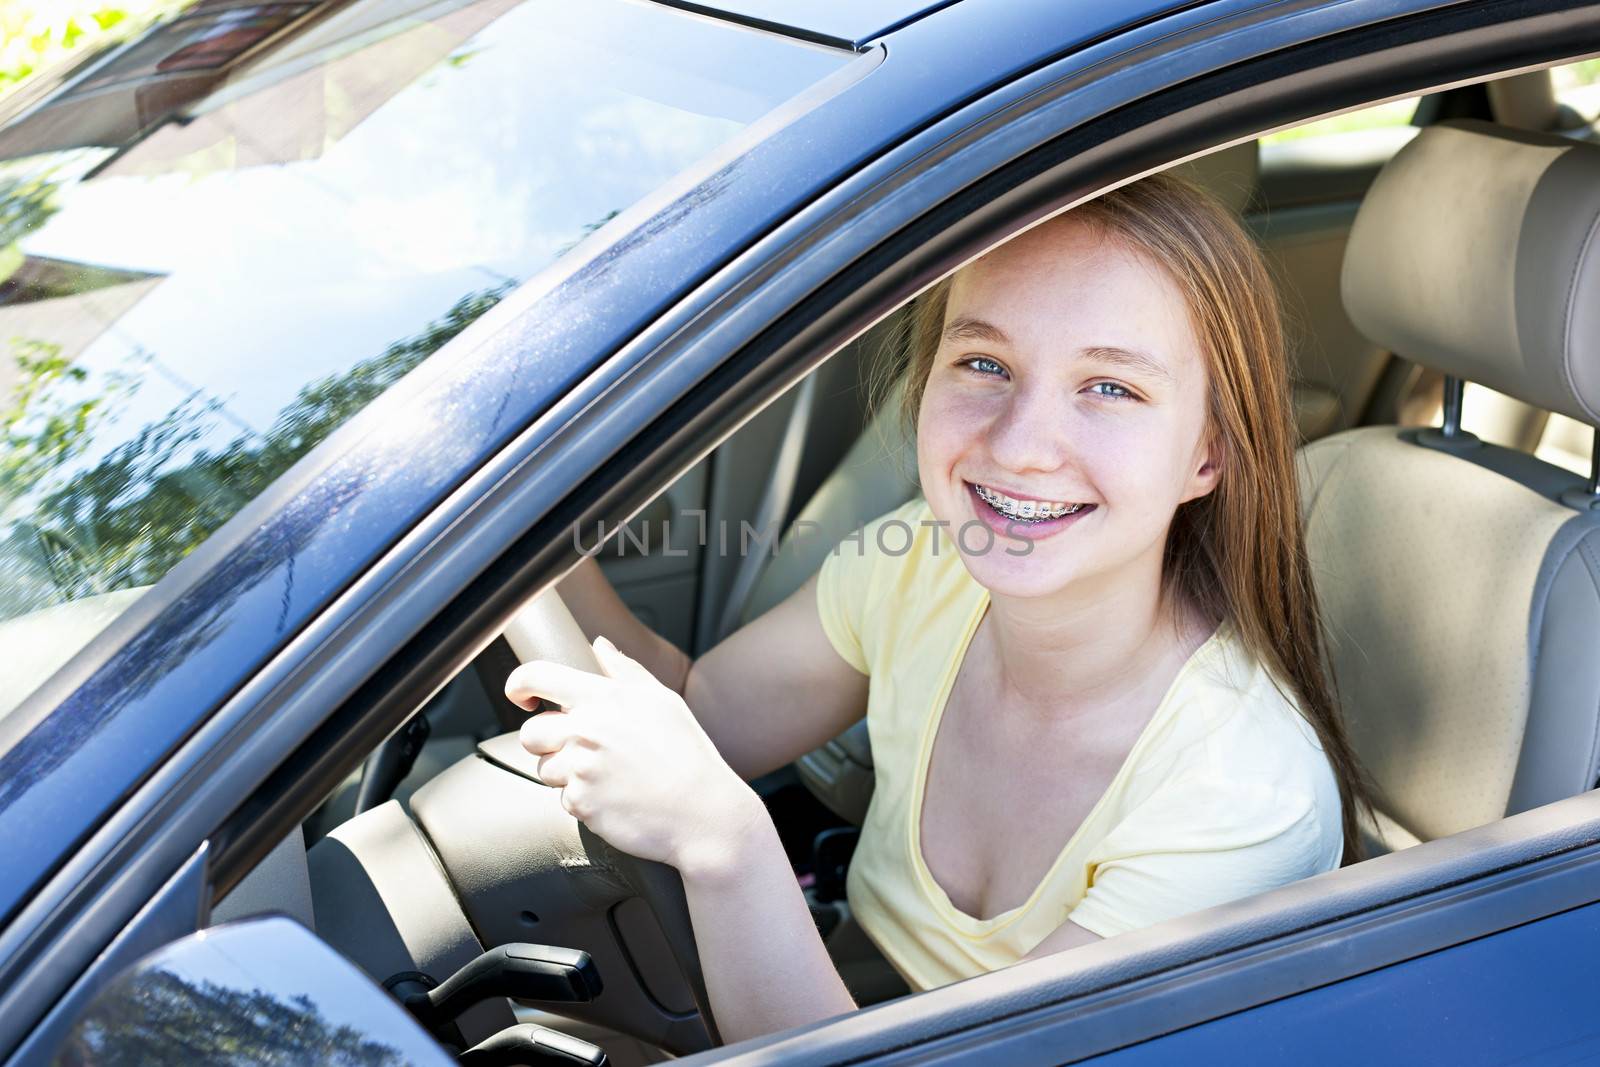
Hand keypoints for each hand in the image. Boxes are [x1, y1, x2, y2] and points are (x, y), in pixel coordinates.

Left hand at [505, 636, 764, 879]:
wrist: (704, 813)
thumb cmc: (688, 755)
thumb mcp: (663, 702)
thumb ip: (625, 670)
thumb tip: (599, 645)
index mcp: (606, 698)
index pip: (537, 676)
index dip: (518, 685)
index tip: (522, 697)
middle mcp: (588, 730)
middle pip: (531, 732)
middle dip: (548, 742)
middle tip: (581, 751)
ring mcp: (582, 769)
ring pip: (545, 769)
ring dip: (567, 774)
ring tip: (609, 777)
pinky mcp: (581, 804)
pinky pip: (565, 799)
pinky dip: (585, 801)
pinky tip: (616, 798)